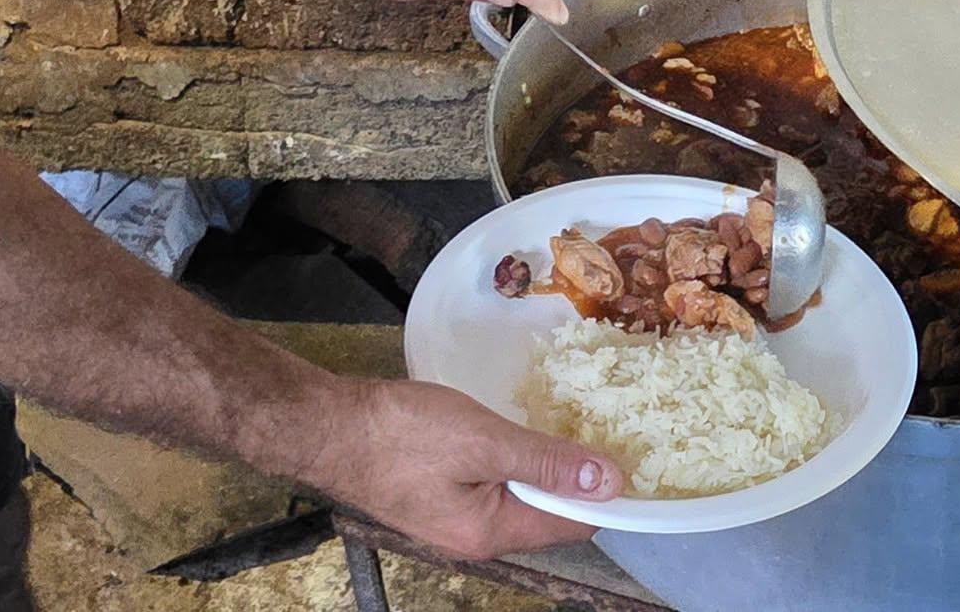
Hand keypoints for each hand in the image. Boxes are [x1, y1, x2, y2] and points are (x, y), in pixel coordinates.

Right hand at [324, 379, 623, 557]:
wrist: (327, 426)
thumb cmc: (401, 433)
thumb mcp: (483, 441)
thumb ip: (546, 461)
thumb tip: (610, 481)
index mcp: (491, 533)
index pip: (573, 524)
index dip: (606, 492)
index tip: (632, 450)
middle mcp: (477, 537)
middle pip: (549, 514)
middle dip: (578, 477)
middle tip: (605, 426)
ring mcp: (456, 518)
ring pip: (523, 496)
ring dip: (547, 465)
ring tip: (570, 422)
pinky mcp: (440, 494)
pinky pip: (496, 484)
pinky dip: (516, 460)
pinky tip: (521, 430)